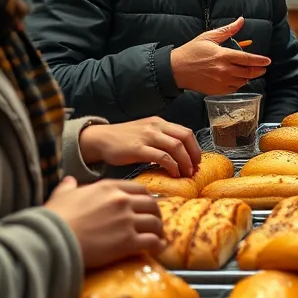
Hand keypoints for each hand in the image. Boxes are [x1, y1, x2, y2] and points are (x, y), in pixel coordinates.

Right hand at [45, 177, 163, 269]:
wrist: (52, 241)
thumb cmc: (55, 219)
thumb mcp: (62, 196)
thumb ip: (69, 187)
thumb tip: (69, 181)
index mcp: (110, 187)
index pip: (139, 189)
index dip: (146, 198)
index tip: (146, 206)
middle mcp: (122, 201)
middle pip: (151, 204)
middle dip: (155, 213)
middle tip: (155, 222)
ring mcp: (127, 220)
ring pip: (154, 222)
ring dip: (158, 230)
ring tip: (158, 237)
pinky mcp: (127, 241)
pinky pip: (151, 241)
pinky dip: (158, 245)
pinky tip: (158, 249)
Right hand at [78, 117, 200, 176]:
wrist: (100, 139)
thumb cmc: (123, 139)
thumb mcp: (145, 133)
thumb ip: (160, 140)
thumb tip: (179, 156)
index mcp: (159, 122)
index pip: (186, 132)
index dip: (195, 147)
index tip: (197, 161)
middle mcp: (156, 126)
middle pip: (185, 137)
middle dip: (193, 154)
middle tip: (195, 169)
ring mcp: (147, 136)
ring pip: (175, 146)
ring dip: (185, 162)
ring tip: (186, 174)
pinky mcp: (137, 148)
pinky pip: (161, 156)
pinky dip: (171, 165)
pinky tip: (173, 174)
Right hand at [170, 18, 271, 95]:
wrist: (176, 69)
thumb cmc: (192, 51)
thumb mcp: (209, 37)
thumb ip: (228, 30)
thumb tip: (241, 20)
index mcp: (223, 55)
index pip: (247, 59)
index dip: (259, 60)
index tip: (268, 61)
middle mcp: (223, 70)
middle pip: (247, 72)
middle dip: (258, 70)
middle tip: (263, 68)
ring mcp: (220, 82)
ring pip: (241, 82)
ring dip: (248, 77)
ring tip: (249, 72)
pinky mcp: (216, 91)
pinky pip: (233, 89)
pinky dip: (238, 84)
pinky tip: (238, 79)